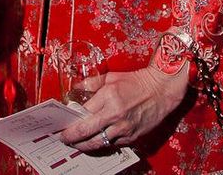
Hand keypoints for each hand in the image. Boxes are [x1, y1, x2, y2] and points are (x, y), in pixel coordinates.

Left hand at [61, 63, 188, 151]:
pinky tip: (95, 143)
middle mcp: (114, 115)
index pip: (83, 113)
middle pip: (86, 132)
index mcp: (108, 97)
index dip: (70, 121)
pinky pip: (112, 145)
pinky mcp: (131, 137)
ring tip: (76, 145)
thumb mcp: (112, 77)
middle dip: (72, 138)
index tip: (62, 125)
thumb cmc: (136, 81)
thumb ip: (92, 83)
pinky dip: (102, 145)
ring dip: (84, 146)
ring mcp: (123, 128)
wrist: (160, 90)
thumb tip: (77, 88)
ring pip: (98, 143)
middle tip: (63, 139)